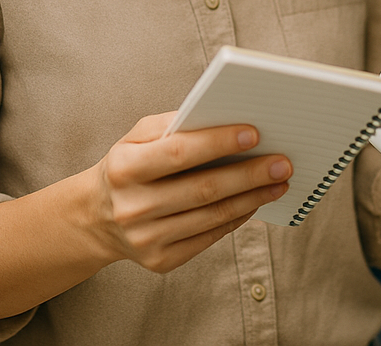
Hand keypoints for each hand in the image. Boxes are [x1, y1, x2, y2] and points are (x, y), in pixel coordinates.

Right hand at [90, 113, 291, 272]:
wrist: (97, 217)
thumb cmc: (129, 164)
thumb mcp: (137, 135)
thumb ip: (175, 123)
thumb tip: (223, 118)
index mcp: (125, 167)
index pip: (178, 153)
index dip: (218, 143)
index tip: (255, 133)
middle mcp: (133, 206)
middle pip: (203, 189)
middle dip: (249, 174)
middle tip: (283, 162)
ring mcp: (146, 239)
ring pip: (211, 216)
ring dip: (252, 198)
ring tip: (279, 182)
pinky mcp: (161, 261)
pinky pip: (209, 238)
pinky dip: (237, 218)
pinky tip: (256, 201)